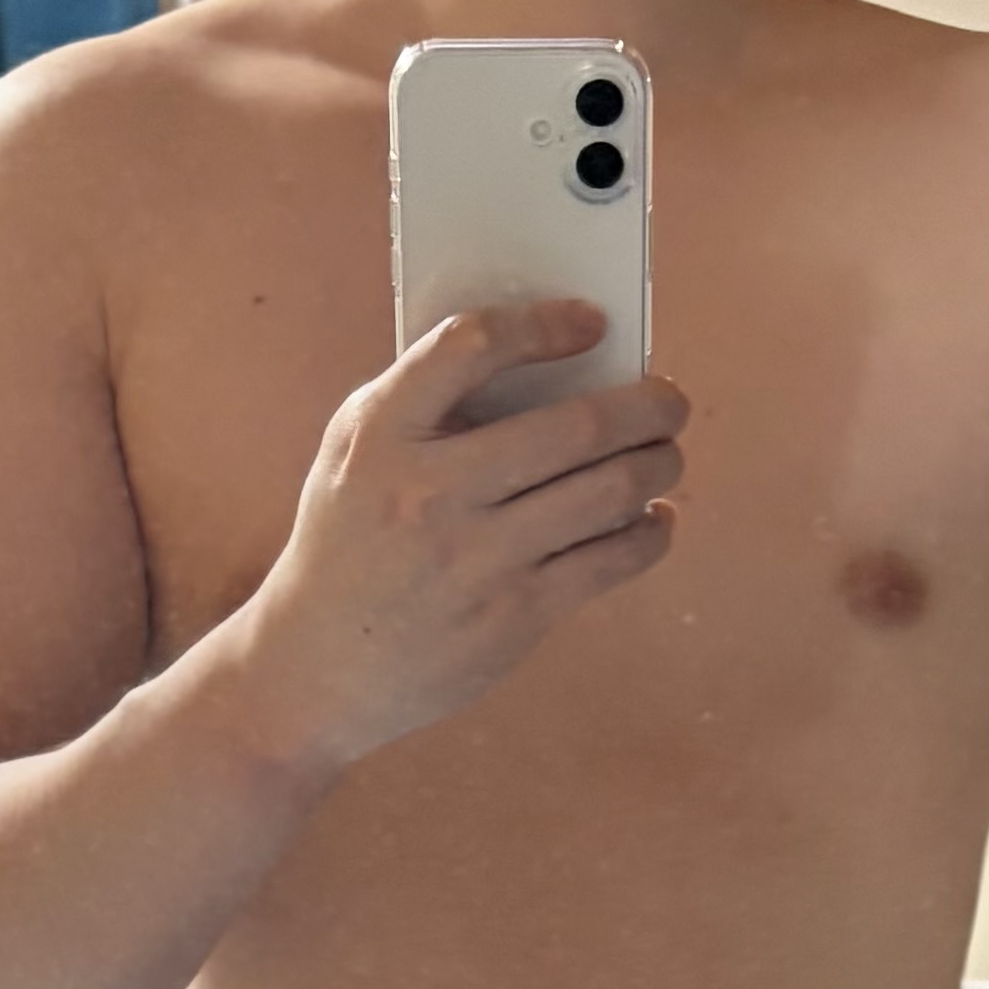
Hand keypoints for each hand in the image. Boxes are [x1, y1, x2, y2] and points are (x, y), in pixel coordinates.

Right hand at [235, 296, 688, 773]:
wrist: (318, 666)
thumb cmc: (349, 543)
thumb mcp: (355, 453)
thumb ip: (423, 401)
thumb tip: (541, 359)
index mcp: (383, 433)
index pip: (471, 346)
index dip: (543, 326)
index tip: (592, 322)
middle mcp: (431, 492)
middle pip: (572, 426)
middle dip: (644, 404)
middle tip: (670, 399)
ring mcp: (476, 559)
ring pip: (605, 492)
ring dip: (657, 464)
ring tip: (667, 454)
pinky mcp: (512, 617)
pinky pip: (607, 562)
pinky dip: (648, 533)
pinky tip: (657, 518)